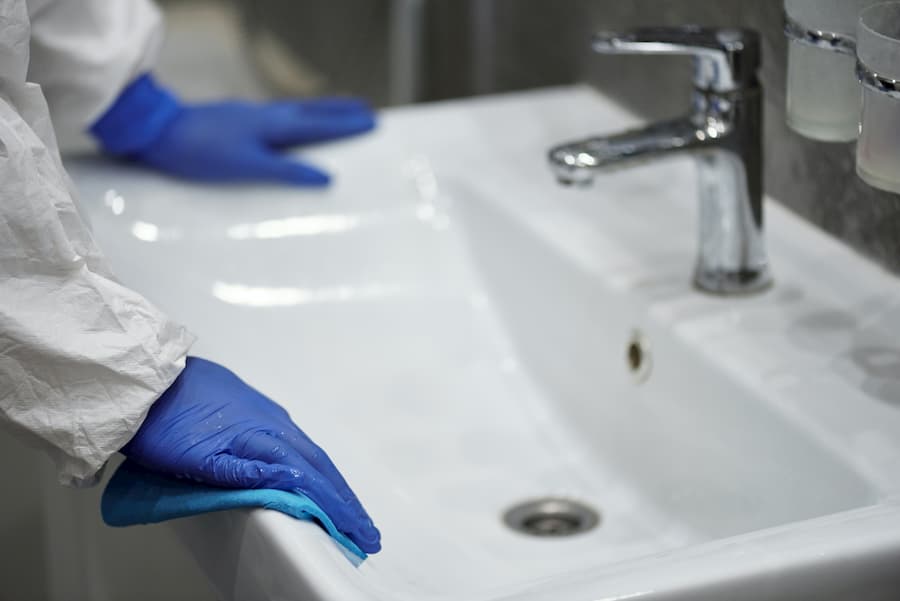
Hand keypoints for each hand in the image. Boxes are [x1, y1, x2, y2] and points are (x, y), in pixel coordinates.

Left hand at [122, 357, 379, 552]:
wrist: (146, 380)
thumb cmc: (163, 424)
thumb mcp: (198, 458)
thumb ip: (245, 473)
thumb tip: (293, 485)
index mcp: (262, 438)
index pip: (310, 480)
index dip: (338, 510)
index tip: (360, 534)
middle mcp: (274, 423)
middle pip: (321, 466)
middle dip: (346, 500)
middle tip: (367, 530)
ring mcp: (266, 414)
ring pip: (310, 453)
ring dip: (334, 483)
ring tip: (347, 509)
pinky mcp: (256, 410)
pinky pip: (297, 441)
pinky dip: (314, 464)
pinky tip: (313, 474)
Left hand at [134, 98, 374, 184]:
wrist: (158, 133)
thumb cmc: (201, 152)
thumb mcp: (247, 166)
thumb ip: (287, 172)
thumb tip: (326, 177)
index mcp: (274, 126)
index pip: (320, 126)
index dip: (346, 126)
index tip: (372, 122)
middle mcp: (266, 116)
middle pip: (312, 113)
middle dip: (340, 113)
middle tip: (366, 111)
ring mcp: (251, 116)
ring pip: (296, 112)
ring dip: (321, 113)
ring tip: (338, 114)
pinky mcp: (237, 120)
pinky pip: (279, 117)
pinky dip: (297, 118)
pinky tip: (291, 124)